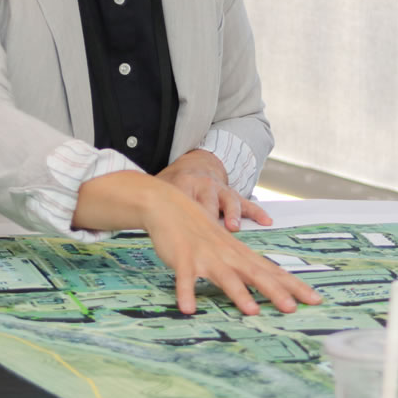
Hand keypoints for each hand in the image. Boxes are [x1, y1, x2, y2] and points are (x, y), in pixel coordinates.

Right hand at [73, 172, 321, 314]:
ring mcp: (206, 256)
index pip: (272, 271)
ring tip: (252, 310)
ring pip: (225, 276)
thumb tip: (266, 284)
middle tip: (293, 308)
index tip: (316, 299)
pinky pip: (185, 278)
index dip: (294, 286)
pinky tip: (188, 308)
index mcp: (240, 254)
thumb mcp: (226, 248)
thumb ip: (243, 266)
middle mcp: (228, 255)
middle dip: (275, 292)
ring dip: (238, 293)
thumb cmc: (199, 230)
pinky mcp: (184, 258)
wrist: (169, 205)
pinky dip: (186, 292)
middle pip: (256, 274)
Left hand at [157, 150, 271, 231]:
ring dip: (231, 214)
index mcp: (184, 185)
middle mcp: (204, 186)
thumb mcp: (162, 186)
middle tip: (208, 231)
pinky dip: (256, 212)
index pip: (182, 201)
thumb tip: (131, 209)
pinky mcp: (233, 195)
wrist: (196, 164)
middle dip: (209, 218)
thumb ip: (153, 200)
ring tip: (233, 227)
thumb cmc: (174, 183)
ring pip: (228, 201)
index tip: (181, 234)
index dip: (182, 217)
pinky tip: (266, 221)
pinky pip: (247, 202)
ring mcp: (220, 190)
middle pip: (207, 204)